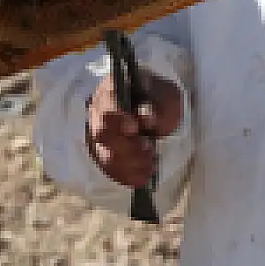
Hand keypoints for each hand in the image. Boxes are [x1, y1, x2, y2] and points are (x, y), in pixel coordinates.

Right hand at [85, 69, 183, 188]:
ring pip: (104, 156)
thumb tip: (148, 119)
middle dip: (128, 148)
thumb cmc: (161, 99)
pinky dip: (127, 175)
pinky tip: (142, 176)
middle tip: (150, 151)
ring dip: (130, 165)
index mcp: (111, 89)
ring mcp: (96, 133)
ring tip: (150, 164)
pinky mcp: (101, 152)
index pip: (106, 106)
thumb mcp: (168, 97)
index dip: (118, 120)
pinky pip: (108, 169)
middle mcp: (97, 111)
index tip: (135, 129)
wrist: (158, 107)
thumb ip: (159, 108)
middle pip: (101, 134)